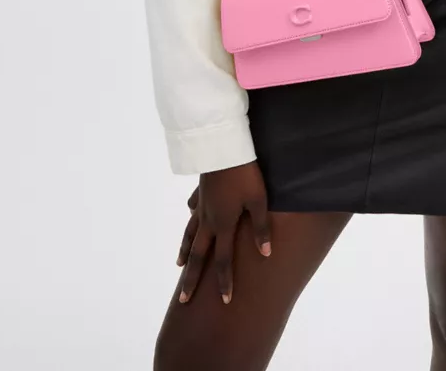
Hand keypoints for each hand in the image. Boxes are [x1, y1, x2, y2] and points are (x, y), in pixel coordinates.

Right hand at [175, 161, 271, 304]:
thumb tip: (265, 253)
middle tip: (184, 299)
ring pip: (190, 233)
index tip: (225, 300)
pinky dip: (192, 217)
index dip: (224, 281)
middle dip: (192, 278)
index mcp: (224, 224)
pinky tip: (191, 215)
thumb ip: (260, 228)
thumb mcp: (258, 200)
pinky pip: (194, 209)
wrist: (223, 145)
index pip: (222, 260)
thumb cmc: (245, 172)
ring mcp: (202, 204)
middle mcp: (208, 219)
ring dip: (186, 251)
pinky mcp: (201, 189)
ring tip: (180, 264)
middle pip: (199, 254)